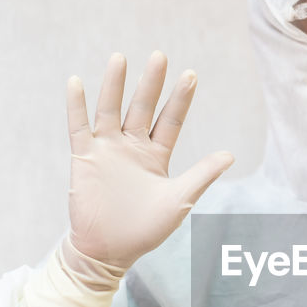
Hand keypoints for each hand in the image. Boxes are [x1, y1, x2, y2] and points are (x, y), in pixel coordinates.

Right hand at [66, 52, 233, 268]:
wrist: (109, 250)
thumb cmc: (146, 228)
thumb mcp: (180, 199)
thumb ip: (202, 175)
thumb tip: (231, 154)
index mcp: (157, 155)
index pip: (171, 120)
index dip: (180, 99)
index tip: (191, 74)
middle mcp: (132, 146)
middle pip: (143, 107)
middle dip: (151, 83)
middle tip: (160, 56)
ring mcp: (107, 149)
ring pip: (111, 109)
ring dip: (115, 85)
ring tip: (120, 58)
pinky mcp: (84, 157)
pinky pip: (79, 126)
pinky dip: (77, 105)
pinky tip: (76, 82)